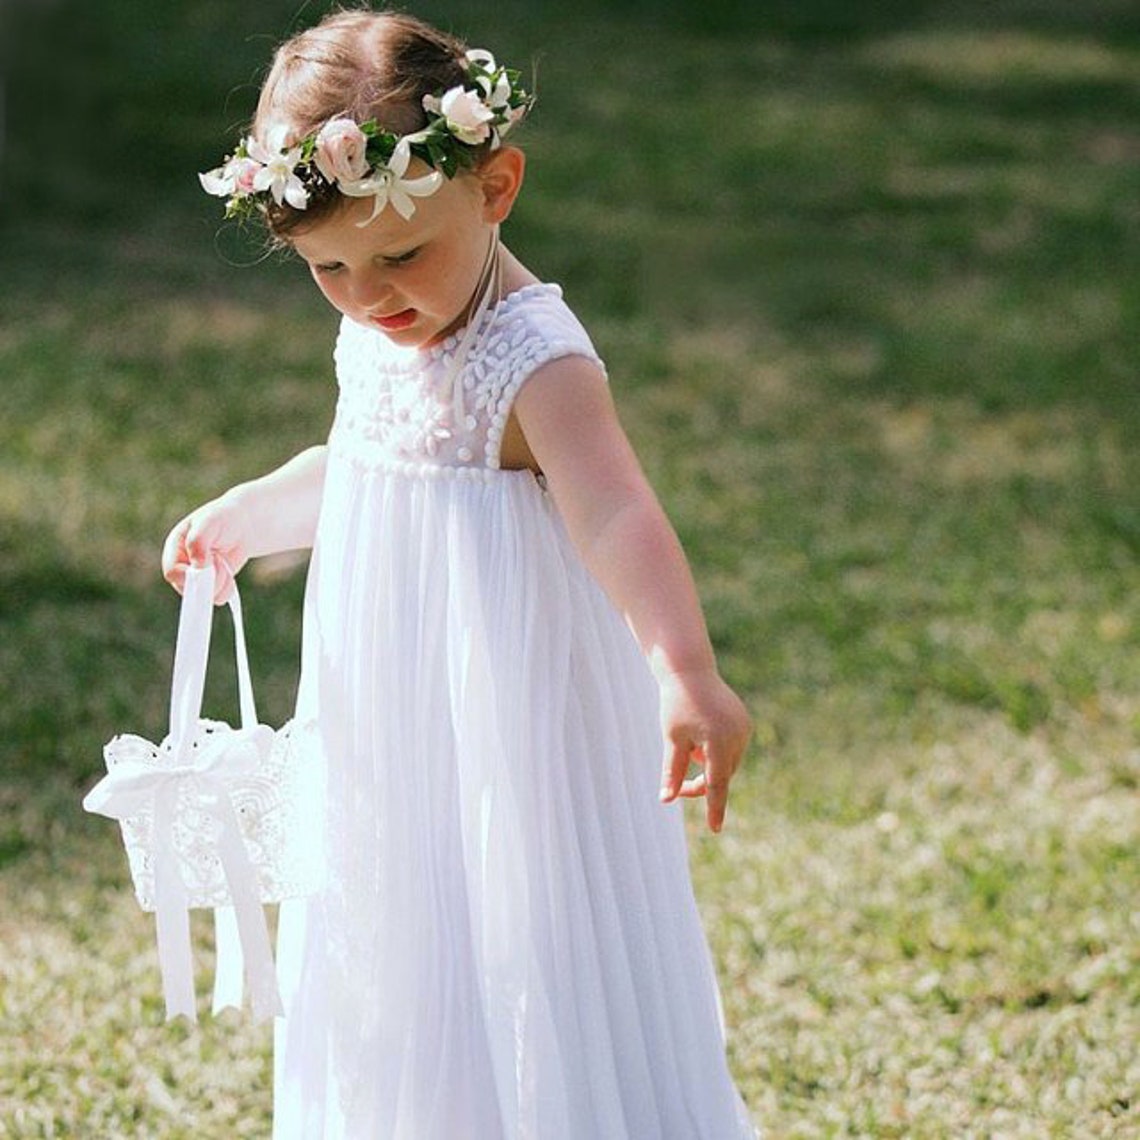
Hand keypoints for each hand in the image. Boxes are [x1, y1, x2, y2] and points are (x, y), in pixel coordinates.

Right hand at [161, 487, 252, 602]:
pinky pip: (218, 597)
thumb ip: (199, 542)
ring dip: (219, 582)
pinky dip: (227, 588)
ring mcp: (197, 578)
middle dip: (207, 579)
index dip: (187, 576)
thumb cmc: (223, 518)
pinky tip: (229, 572)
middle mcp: (182, 566)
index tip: (205, 567)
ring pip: (204, 596)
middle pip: (186, 588)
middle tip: (220, 561)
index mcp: (175, 548)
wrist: (243, 524)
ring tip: (224, 561)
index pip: (172, 572)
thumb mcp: (209, 523)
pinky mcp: (212, 585)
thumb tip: (198, 567)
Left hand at [657, 667, 751, 832]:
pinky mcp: (745, 723)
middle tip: (679, 787)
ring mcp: (744, 729)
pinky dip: (717, 751)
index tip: (715, 828)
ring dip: (709, 765)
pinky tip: (702, 730)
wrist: (690, 672)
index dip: (715, 807)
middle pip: (722, 775)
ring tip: (690, 742)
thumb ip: (672, 771)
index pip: (716, 783)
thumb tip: (666, 799)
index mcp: (717, 741)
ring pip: (728, 763)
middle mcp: (737, 736)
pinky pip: (732, 749)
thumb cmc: (676, 705)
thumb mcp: (672, 740)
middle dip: (702, 783)